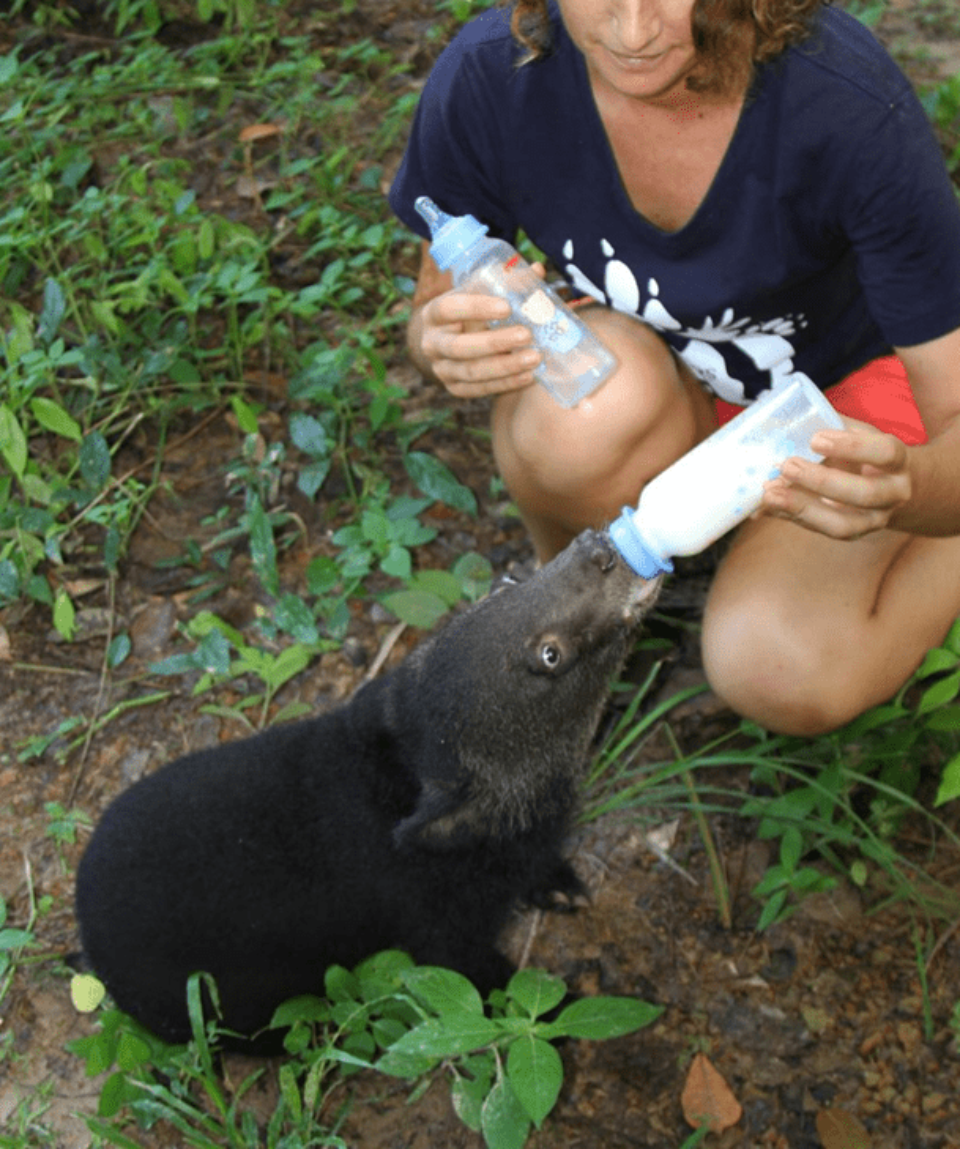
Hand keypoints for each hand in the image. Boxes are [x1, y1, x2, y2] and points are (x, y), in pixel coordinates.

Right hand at [416, 264, 545, 398]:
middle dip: (494, 342)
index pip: (448, 308)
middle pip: (460, 346)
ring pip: (471, 372)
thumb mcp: (480, 293)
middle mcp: (432, 343)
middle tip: (526, 335)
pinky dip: (505, 384)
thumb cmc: (471, 311)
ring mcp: (442, 369)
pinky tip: (528, 376)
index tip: (506, 307)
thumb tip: (537, 270)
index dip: (476, 307)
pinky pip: (479, 390)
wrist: (450, 341)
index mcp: (434, 313)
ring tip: (534, 358)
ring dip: (505, 367)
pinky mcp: (454, 388)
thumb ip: (506, 282)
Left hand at [758, 416, 911, 539]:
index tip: (815, 439)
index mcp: (898, 461)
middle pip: (863, 494)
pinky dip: (790, 517)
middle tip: (787, 465)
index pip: (885, 453)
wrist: (890, 486)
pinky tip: (766, 506)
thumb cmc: (863, 452)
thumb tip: (778, 425)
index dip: (852, 446)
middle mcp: (893, 494)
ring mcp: (874, 520)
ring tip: (769, 493)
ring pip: (842, 524)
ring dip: (802, 508)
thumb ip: (827, 427)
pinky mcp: (851, 533)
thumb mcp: (855, 433)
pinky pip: (820, 530)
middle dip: (822, 481)